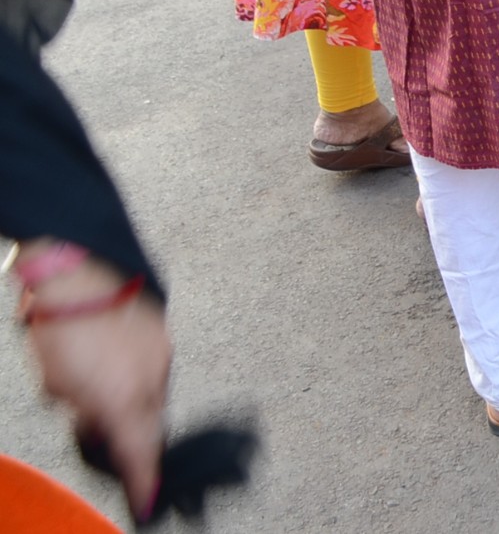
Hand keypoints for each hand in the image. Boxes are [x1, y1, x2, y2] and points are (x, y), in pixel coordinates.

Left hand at [23, 256, 169, 517]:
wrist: (81, 272)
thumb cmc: (62, 328)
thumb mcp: (58, 385)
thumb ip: (84, 412)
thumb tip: (95, 422)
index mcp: (124, 401)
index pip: (141, 455)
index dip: (145, 482)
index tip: (146, 501)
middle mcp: (153, 382)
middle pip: (149, 428)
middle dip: (131, 438)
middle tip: (105, 438)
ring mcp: (163, 357)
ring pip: (153, 398)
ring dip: (131, 404)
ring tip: (97, 390)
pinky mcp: (164, 337)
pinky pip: (155, 372)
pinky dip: (136, 379)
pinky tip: (110, 365)